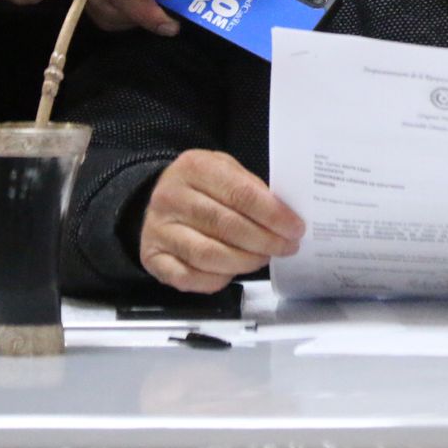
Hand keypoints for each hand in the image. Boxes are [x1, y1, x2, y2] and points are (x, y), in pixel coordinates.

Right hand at [141, 149, 305, 292]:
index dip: (273, 214)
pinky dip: (217, 279)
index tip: (295, 228)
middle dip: (264, 241)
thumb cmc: (202, 185)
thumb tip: (284, 216)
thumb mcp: (226, 170)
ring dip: (245, 262)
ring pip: (208, 255)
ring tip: (264, 258)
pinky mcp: (153, 257)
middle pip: (226, 226)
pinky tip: (234, 272)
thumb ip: (252, 188)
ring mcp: (159, 229)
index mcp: (194, 167)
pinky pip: (189, 277)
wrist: (158, 196)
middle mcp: (171, 197)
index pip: (241, 194)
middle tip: (286, 247)